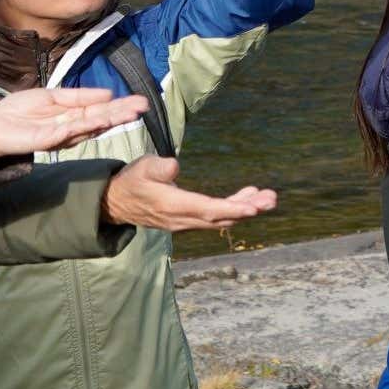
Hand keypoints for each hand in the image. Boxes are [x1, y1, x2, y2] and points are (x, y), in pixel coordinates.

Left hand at [0, 88, 150, 159]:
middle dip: (122, 113)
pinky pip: (68, 133)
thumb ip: (78, 96)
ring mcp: (61, 135)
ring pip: (90, 127)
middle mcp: (72, 127)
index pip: (101, 109)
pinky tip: (99, 120)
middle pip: (101, 119)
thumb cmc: (20, 110)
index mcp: (73, 115)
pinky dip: (84, 126)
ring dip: (109, 119)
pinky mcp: (47, 141)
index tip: (139, 101)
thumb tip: (107, 93)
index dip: (120, 106)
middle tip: (143, 107)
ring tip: (129, 113)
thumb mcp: (51, 96)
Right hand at [101, 156, 278, 231]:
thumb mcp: (140, 168)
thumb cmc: (131, 181)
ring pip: (221, 218)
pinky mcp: (189, 219)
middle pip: (221, 217)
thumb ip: (158, 168)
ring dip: (245, 209)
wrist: (117, 203)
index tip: (253, 208)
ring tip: (269, 198)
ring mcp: (187, 221)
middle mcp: (183, 218)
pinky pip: (216, 216)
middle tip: (271, 199)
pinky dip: (234, 208)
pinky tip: (250, 196)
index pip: (207, 209)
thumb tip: (175, 167)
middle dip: (248, 209)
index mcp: (172, 205)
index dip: (231, 209)